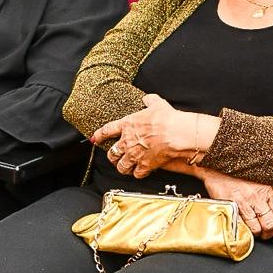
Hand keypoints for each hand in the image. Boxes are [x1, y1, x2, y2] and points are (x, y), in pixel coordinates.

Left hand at [92, 94, 212, 177]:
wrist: (176, 133)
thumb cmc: (167, 119)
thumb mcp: (157, 104)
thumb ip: (150, 101)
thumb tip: (148, 99)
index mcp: (127, 125)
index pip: (107, 131)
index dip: (99, 135)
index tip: (95, 139)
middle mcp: (128, 141)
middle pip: (112, 153)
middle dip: (112, 156)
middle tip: (115, 156)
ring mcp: (135, 155)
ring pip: (122, 166)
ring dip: (123, 167)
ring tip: (126, 167)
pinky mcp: (145, 165)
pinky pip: (137, 174)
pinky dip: (138, 173)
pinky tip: (140, 171)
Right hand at [197, 167, 272, 241]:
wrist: (220, 163)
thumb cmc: (242, 172)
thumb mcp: (264, 181)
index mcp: (268, 190)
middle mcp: (257, 197)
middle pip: (268, 224)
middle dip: (269, 234)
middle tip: (266, 236)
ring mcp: (242, 202)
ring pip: (254, 227)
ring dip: (256, 234)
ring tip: (254, 233)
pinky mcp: (229, 205)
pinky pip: (239, 224)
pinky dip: (242, 230)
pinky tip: (243, 230)